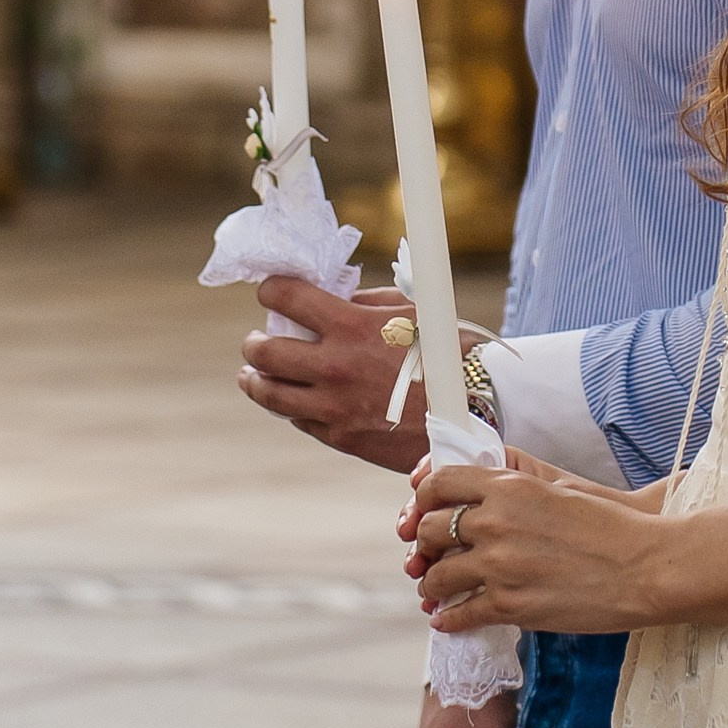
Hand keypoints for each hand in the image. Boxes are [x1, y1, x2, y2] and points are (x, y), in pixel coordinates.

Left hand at [239, 278, 460, 472]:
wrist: (473, 412)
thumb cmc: (447, 354)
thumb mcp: (411, 310)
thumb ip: (365, 302)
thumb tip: (332, 296)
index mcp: (351, 325)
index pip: (286, 297)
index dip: (269, 290)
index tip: (268, 292)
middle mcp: (334, 366)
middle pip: (264, 351)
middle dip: (254, 342)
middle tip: (255, 340)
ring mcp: (334, 406)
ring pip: (269, 393)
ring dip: (255, 379)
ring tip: (253, 374)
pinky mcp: (340, 437)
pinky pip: (299, 419)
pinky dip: (292, 406)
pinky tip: (296, 399)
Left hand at [410, 453, 670, 634]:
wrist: (646, 567)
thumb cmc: (611, 528)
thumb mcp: (558, 492)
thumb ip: (514, 494)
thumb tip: (480, 507)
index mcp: (509, 486)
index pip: (440, 483)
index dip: (423, 499)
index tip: (424, 511)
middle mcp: (496, 522)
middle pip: (429, 530)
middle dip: (424, 544)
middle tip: (429, 555)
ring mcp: (499, 566)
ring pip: (436, 576)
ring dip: (431, 584)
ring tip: (436, 591)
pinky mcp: (509, 605)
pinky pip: (458, 614)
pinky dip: (447, 620)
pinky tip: (448, 620)